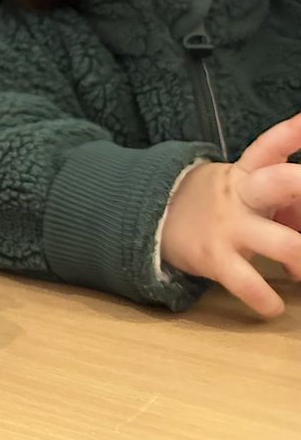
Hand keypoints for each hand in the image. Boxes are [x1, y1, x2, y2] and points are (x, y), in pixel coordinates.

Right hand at [162, 113, 300, 316]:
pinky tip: (273, 306)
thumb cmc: (216, 205)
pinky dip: (265, 300)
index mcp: (248, 173)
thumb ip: (283, 205)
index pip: (269, 146)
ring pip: (282, 243)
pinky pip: (246, 282)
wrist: (153, 218)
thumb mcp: (244, 193)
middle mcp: (242, 194)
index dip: (291, 133)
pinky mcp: (214, 257)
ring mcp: (229, 226)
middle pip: (280, 182)